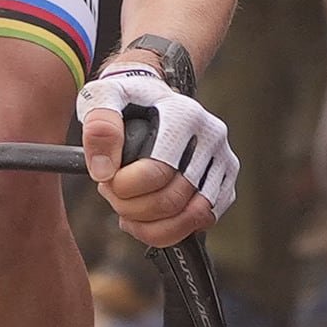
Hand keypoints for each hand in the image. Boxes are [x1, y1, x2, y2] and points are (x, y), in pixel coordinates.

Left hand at [80, 67, 237, 247]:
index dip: (123, 187)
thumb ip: (100, 128)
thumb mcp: (104, 98)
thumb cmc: (128, 99)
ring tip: (127, 210)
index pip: (157, 171)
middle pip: (172, 199)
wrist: (155, 96)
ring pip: (191, 218)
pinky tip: (146, 218)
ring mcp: (223, 162)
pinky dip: (169, 231)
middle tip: (111, 193)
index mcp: (184, 115)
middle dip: (131, 208)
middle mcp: (211, 138)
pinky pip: (201, 223)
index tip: (104, 180)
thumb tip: (104, 172)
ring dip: (150, 225)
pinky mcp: (226, 184)